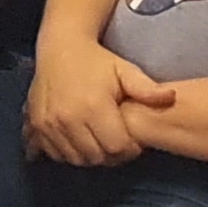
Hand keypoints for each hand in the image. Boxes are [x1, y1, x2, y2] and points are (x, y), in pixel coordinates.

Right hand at [25, 39, 174, 167]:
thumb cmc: (97, 61)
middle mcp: (69, 119)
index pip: (116, 148)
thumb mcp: (126, 70)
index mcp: (94, 107)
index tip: (132, 141)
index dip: (129, 150)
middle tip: (116, 142)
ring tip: (98, 141)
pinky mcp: (36, 126)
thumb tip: (171, 97)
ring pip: (75, 159)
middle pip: (96, 158)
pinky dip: (68, 153)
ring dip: (89, 156)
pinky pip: (55, 154)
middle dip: (110, 156)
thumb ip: (147, 89)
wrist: (60, 47)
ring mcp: (49, 124)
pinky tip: (78, 140)